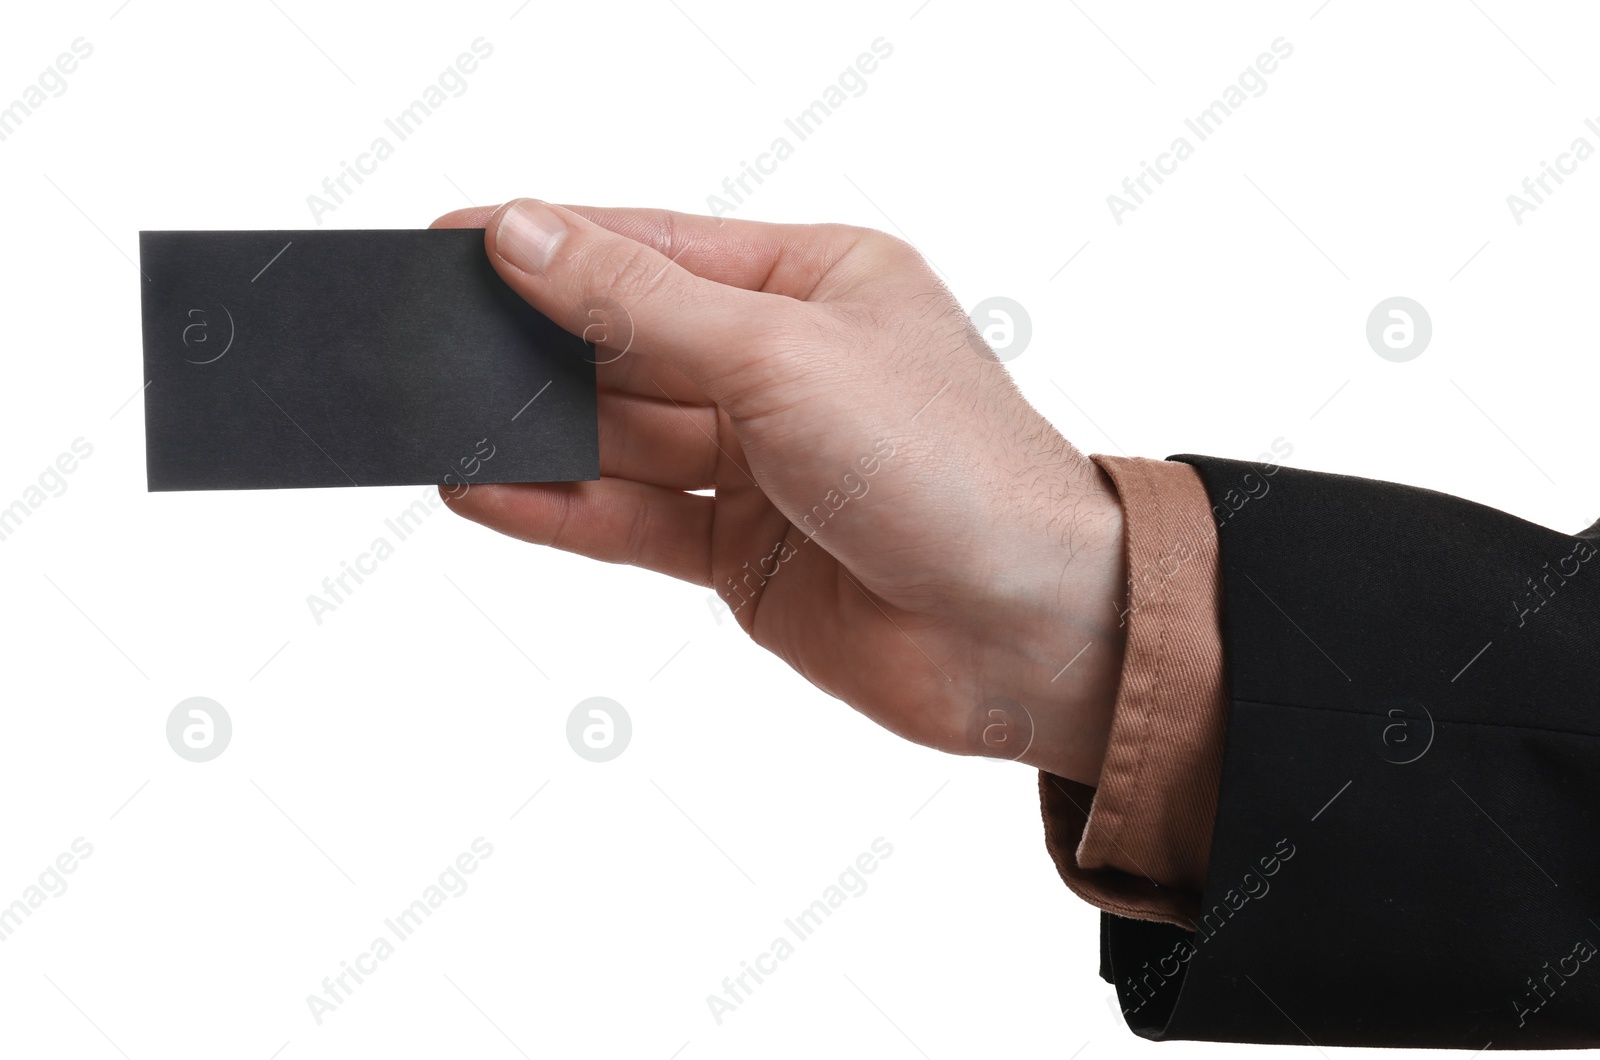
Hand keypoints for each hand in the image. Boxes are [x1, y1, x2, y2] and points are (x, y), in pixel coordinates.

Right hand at [430, 200, 1127, 786]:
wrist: (1028, 635)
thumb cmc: (955, 472)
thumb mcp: (784, 357)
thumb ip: (645, 306)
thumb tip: (531, 239)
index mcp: (819, 281)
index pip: (657, 246)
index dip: (557, 241)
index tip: (459, 240)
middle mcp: (787, 366)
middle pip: (631, 341)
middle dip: (540, 344)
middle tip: (434, 340)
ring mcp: (762, 463)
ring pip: (623, 436)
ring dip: (539, 433)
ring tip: (445, 422)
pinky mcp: (742, 552)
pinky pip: (632, 519)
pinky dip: (561, 507)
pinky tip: (490, 489)